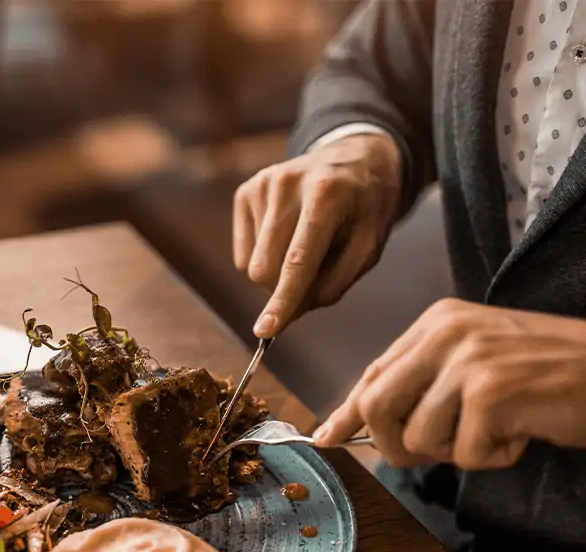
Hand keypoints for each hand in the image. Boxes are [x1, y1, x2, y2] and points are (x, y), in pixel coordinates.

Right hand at [234, 133, 402, 337]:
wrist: (354, 158)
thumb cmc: (365, 208)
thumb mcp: (369, 247)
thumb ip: (334, 284)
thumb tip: (289, 313)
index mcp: (327, 195)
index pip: (298, 261)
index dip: (282, 300)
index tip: (265, 332)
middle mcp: (287, 184)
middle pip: (265, 270)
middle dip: (284, 289)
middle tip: (313, 276)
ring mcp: (261, 185)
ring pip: (251, 265)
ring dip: (276, 272)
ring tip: (305, 245)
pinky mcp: (246, 192)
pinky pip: (243, 253)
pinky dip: (264, 256)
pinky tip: (287, 234)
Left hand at [313, 298, 585, 469]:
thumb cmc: (549, 374)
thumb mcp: (476, 363)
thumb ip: (422, 385)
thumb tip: (360, 424)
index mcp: (436, 322)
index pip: (373, 373)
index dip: (347, 412)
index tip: (326, 436)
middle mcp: (446, 333)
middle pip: (377, 406)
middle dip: (394, 445)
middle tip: (431, 452)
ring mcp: (468, 360)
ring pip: (419, 437)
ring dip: (456, 452)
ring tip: (497, 430)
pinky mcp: (491, 392)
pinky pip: (466, 453)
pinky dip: (493, 458)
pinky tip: (521, 434)